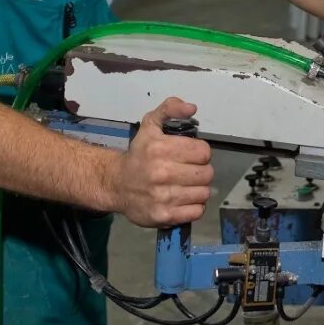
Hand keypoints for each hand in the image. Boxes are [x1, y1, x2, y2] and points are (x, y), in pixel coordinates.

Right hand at [107, 97, 213, 226]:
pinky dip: (194, 206)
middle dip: (201, 171)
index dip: (200, 153)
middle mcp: (162, 173)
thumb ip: (170, 109)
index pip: (203, 152)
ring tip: (185, 185)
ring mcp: (163, 197)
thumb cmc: (139, 154)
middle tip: (189, 171)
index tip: (191, 155)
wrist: (116, 184)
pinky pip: (196, 211)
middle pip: (206, 173)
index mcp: (160, 149)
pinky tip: (183, 199)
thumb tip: (192, 108)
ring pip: (203, 193)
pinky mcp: (164, 216)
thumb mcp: (150, 124)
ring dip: (198, 189)